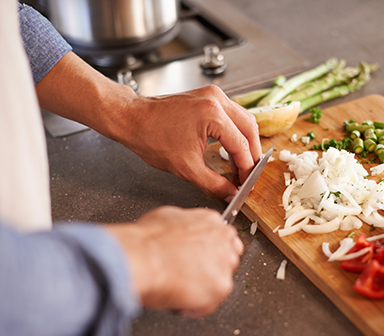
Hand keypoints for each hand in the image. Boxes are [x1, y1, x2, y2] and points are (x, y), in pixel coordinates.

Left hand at [36, 52, 260, 200]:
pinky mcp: (208, 96)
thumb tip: (230, 193)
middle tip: (248, 174)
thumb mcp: (185, 168)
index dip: (246, 168)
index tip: (246, 183)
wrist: (132, 119)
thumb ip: (213, 184)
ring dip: (245, 143)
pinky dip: (235, 132)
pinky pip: (232, 115)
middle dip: (252, 154)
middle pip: (250, 128)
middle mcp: (216, 100)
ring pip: (244, 119)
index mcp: (212, 115)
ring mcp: (213, 95)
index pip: (241, 145)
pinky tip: (230, 149)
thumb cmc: (151, 138)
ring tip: (240, 164)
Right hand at [106, 206, 242, 317]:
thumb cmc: (147, 241)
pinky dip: (195, 307)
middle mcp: (223, 240)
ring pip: (221, 282)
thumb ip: (184, 225)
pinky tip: (179, 301)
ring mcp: (225, 264)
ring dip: (204, 288)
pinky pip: (211, 304)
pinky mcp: (221, 286)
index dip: (209, 252)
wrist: (143, 258)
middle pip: (228, 259)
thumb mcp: (166, 217)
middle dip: (211, 269)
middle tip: (190, 276)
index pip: (223, 238)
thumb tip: (179, 233)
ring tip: (181, 289)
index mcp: (211, 221)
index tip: (199, 259)